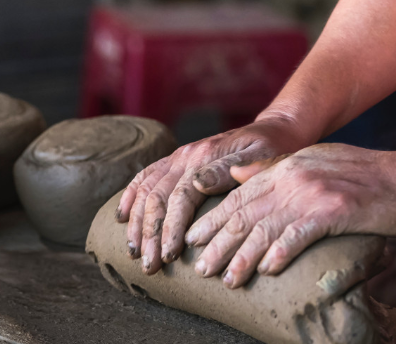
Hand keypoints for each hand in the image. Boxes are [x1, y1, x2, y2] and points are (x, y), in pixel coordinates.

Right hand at [115, 117, 306, 274]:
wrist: (274, 129)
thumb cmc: (273, 149)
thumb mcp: (262, 156)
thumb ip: (229, 169)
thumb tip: (197, 184)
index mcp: (204, 157)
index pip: (180, 197)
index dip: (171, 229)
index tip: (169, 257)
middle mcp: (185, 156)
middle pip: (157, 198)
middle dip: (150, 235)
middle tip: (149, 265)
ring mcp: (177, 157)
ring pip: (146, 190)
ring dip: (137, 223)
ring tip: (134, 253)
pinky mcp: (174, 160)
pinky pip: (144, 176)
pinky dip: (130, 197)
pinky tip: (122, 218)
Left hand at [187, 143, 395, 287]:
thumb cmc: (359, 173)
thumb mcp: (309, 160)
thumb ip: (271, 167)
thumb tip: (234, 174)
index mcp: (282, 167)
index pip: (237, 196)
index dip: (212, 220)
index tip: (193, 240)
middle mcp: (290, 178)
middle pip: (243, 215)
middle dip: (218, 244)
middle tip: (200, 268)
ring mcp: (310, 194)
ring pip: (264, 229)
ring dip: (243, 258)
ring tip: (227, 279)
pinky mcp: (332, 211)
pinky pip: (297, 235)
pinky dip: (279, 253)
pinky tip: (266, 270)